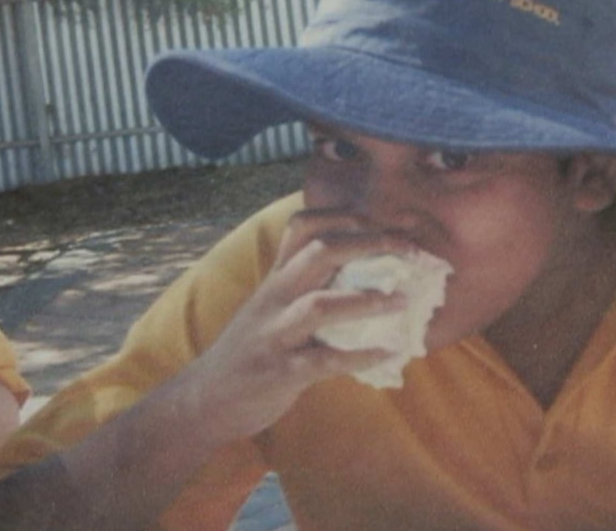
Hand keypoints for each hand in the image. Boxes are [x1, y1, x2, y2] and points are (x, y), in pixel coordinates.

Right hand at [184, 210, 414, 443]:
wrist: (207, 399)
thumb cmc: (252, 350)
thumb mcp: (272, 308)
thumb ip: (307, 289)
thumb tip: (370, 279)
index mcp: (276, 278)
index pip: (302, 227)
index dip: (343, 216)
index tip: (382, 220)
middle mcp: (274, 297)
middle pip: (319, 252)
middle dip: (368, 244)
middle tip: (408, 250)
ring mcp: (276, 334)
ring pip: (320, 305)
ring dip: (367, 300)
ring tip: (404, 300)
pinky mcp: (280, 372)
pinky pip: (324, 361)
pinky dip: (360, 355)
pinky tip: (387, 351)